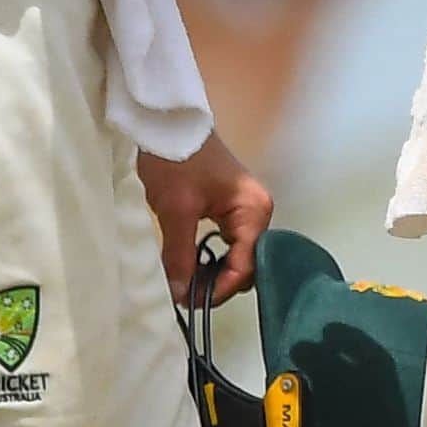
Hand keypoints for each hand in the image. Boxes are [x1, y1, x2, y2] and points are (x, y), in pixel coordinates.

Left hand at [138, 138, 272, 312]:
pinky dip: (213, 257)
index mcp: (255, 212)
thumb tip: (180, 296)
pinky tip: (192, 265)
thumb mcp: (175, 211)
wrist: (167, 123)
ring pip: (238, 256)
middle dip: (219, 283)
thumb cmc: (176, 162)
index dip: (218, 290)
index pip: (245, 267)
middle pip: (247, 264)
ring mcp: (247, 210)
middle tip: (186, 296)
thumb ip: (180, 256)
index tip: (188, 303)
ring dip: (215, 271)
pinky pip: (229, 243)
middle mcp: (259, 213)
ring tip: (187, 284)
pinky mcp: (232, 208)